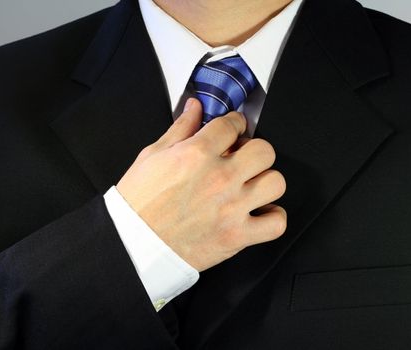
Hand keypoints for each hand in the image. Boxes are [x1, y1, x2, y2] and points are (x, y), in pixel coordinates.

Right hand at [116, 98, 286, 270]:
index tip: (233, 130)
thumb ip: (180, 129)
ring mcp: (231, 208)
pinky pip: (276, 223)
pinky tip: (260, 212)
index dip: (234, 124)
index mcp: (196, 155)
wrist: (134, 245)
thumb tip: (195, 107)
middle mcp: (219, 179)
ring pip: (276, 183)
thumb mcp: (153, 156)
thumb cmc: (139, 203)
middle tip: (244, 158)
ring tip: (252, 186)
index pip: (232, 125)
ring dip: (266, 182)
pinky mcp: (237, 236)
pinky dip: (273, 218)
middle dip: (255, 151)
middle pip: (264, 151)